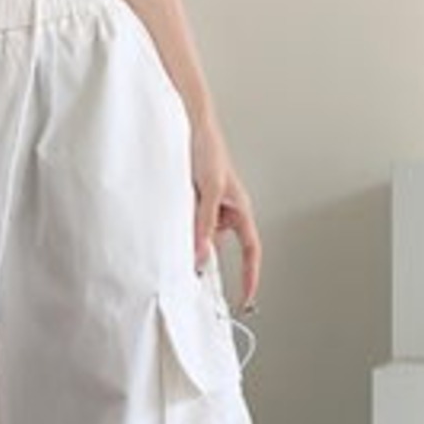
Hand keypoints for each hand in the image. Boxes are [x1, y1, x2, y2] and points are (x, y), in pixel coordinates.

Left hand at [191, 123, 262, 310]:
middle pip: (219, 245)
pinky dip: (179, 225)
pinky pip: (187, 223)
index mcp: (240, 209)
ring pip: (200, 235)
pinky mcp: (192, 202)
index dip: (250, 276)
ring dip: (188, 235)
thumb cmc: (208, 148)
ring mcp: (208, 207)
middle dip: (204, 252)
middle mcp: (226, 211)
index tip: (247, 299)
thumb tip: (200, 254)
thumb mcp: (208, 190)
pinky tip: (173, 212)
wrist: (189, 125)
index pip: (251, 251)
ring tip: (180, 216)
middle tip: (190, 268)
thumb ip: (203, 223)